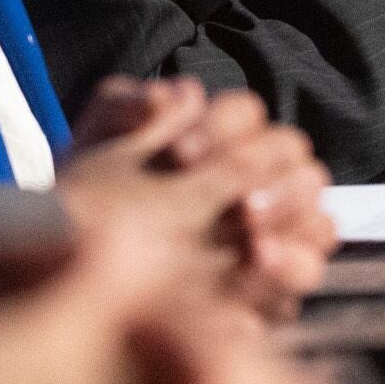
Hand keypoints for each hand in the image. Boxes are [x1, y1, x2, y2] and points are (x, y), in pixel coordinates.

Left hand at [60, 77, 336, 318]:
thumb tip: (173, 95)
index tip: (179, 154)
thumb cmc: (84, 205)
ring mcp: (268, 236)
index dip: (222, 128)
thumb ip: (121, 108)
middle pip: (294, 158)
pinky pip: (305, 270)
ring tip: (251, 235)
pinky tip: (256, 264)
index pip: (246, 116)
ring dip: (290, 215)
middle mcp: (251, 182)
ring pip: (315, 216)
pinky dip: (290, 264)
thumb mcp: (86, 152)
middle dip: (266, 169)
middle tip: (228, 192)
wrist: (69, 274)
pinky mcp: (270, 288)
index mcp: (214, 139)